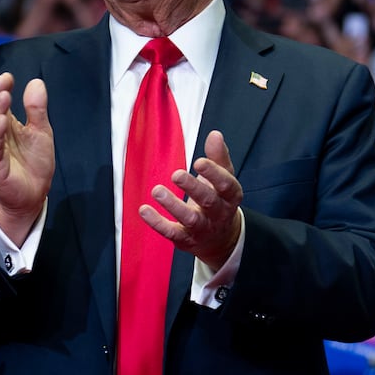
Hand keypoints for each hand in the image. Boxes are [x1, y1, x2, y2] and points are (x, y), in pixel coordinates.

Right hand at [0, 73, 53, 245]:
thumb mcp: (41, 132)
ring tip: (4, 95)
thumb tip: (36, 82)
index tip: (8, 76)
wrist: (33, 195)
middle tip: (4, 80)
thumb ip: (37, 109)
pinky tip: (2, 120)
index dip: (1, 89)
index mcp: (2, 126)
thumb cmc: (34, 164)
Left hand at [139, 129, 242, 270]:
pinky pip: (171, 232)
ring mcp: (202, 228)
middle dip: (193, 188)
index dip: (214, 173)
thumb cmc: (219, 201)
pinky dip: (157, 223)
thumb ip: (219, 157)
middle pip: (209, 201)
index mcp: (230, 196)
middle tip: (176, 174)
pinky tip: (144, 210)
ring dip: (173, 205)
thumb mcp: (223, 179)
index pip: (226, 185)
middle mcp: (218, 213)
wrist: (220, 239)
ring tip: (157, 191)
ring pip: (189, 219)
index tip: (199, 162)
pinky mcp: (185, 239)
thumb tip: (215, 134)